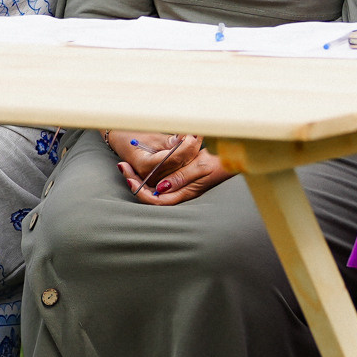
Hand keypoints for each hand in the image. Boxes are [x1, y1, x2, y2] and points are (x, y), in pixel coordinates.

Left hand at [105, 130, 228, 204]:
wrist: (234, 156)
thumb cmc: (220, 162)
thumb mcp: (201, 167)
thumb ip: (181, 177)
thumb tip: (160, 188)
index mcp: (185, 192)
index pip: (156, 200)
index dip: (140, 191)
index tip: (129, 177)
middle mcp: (181, 191)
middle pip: (152, 194)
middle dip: (135, 182)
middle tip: (123, 167)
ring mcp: (181, 184)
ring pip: (155, 186)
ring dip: (140, 176)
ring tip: (128, 165)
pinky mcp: (182, 176)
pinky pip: (162, 178)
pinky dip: (150, 172)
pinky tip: (143, 164)